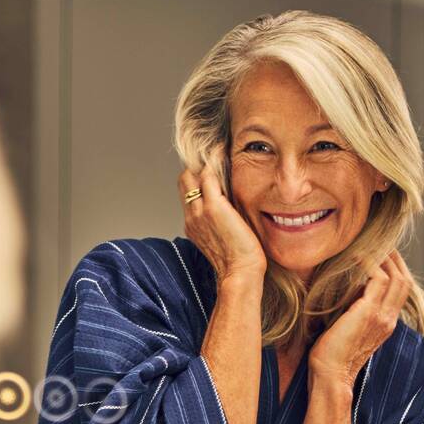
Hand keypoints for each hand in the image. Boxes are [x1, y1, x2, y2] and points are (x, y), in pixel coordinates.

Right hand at [178, 149, 265, 281]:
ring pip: (192, 175)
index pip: (187, 193)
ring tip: (220, 150)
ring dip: (205, 161)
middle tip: (214, 155)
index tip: (210, 168)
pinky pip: (208, 176)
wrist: (239, 273)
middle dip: (196, 166)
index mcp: (192, 225)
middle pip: (184, 180)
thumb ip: (220, 223)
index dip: (196, 179)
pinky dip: (214, 161)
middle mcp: (191, 216)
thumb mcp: (222, 240)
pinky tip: (224, 151)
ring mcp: (200, 212)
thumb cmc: (238, 261)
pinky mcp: (214, 208)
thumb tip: (231, 209)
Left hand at [309, 250, 413, 388]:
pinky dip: (369, 264)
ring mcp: (382, 317)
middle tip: (378, 242)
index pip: (400, 290)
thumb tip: (348, 290)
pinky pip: (378, 279)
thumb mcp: (347, 328)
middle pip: (405, 280)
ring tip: (367, 244)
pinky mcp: (369, 313)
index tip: (380, 253)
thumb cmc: (330, 355)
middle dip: (393, 258)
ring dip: (383, 258)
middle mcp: (389, 319)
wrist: (330, 376)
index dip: (394, 269)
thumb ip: (354, 311)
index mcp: (386, 324)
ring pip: (397, 277)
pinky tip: (355, 255)